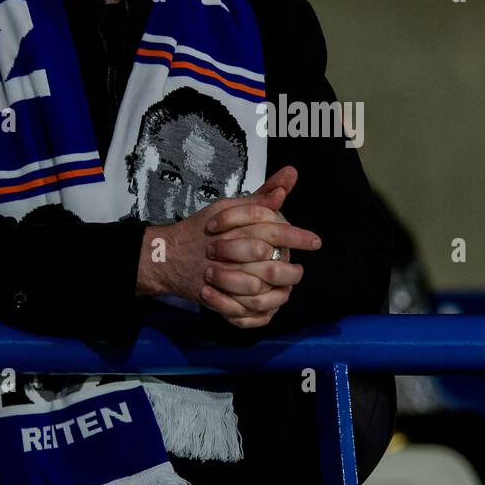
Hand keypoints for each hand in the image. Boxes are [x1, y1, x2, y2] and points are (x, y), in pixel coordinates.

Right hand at [136, 166, 320, 328]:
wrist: (169, 256)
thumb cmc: (204, 229)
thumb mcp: (230, 207)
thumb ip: (262, 196)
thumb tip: (292, 173)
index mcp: (236, 228)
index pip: (275, 231)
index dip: (299, 237)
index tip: (316, 242)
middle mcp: (229, 253)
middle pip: (270, 265)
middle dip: (290, 271)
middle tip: (299, 271)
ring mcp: (221, 278)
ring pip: (259, 291)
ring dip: (277, 292)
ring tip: (287, 287)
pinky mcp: (215, 298)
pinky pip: (243, 310)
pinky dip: (257, 309)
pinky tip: (269, 301)